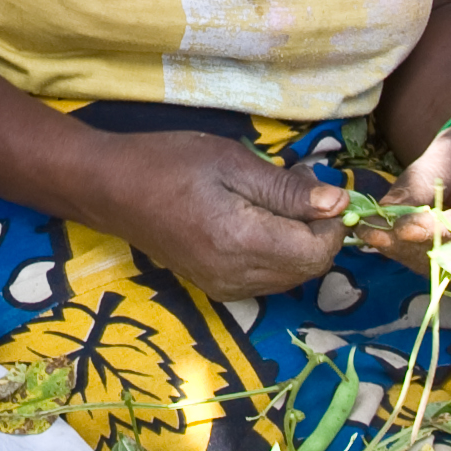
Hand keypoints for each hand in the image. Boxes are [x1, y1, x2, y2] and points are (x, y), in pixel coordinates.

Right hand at [83, 126, 345, 299]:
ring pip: (292, 277)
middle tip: (298, 186)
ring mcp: (224, 288)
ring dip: (299, 242)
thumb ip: (287, 189)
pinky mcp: (216, 288)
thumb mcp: (232, 161)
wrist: (112, 189)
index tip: (319, 186)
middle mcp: (236, 276)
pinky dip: (278, 254)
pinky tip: (258, 221)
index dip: (331, 221)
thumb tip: (338, 202)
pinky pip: (268, 279)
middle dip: (318, 230)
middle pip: (310, 269)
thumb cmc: (170, 163)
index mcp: (242, 242)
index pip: (318, 251)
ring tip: (274, 200)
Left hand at [364, 118, 450, 256]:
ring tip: (379, 237)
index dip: (436, 231)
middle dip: (414, 247)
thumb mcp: (448, 153)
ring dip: (414, 257)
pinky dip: (424, 261)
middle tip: (372, 234)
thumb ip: (419, 184)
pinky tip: (398, 244)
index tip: (400, 228)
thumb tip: (383, 214)